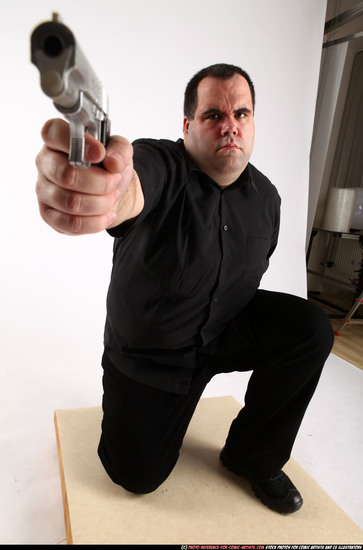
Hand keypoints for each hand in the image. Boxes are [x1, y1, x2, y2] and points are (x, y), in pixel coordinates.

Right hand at [35, 118, 135, 234]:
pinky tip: (107, 214)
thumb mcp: (120, 150)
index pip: (54, 132)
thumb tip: (112, 162)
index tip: (100, 154)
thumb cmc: (107, 166)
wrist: (110, 191)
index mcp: (57, 139)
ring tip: (112, 197)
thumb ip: (119, 149)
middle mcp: (45, 163)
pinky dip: (96, 222)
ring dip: (101, 203)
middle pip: (66, 175)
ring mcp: (43, 190)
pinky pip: (72, 224)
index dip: (79, 143)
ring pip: (71, 203)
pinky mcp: (49, 214)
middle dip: (100, 182)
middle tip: (115, 181)